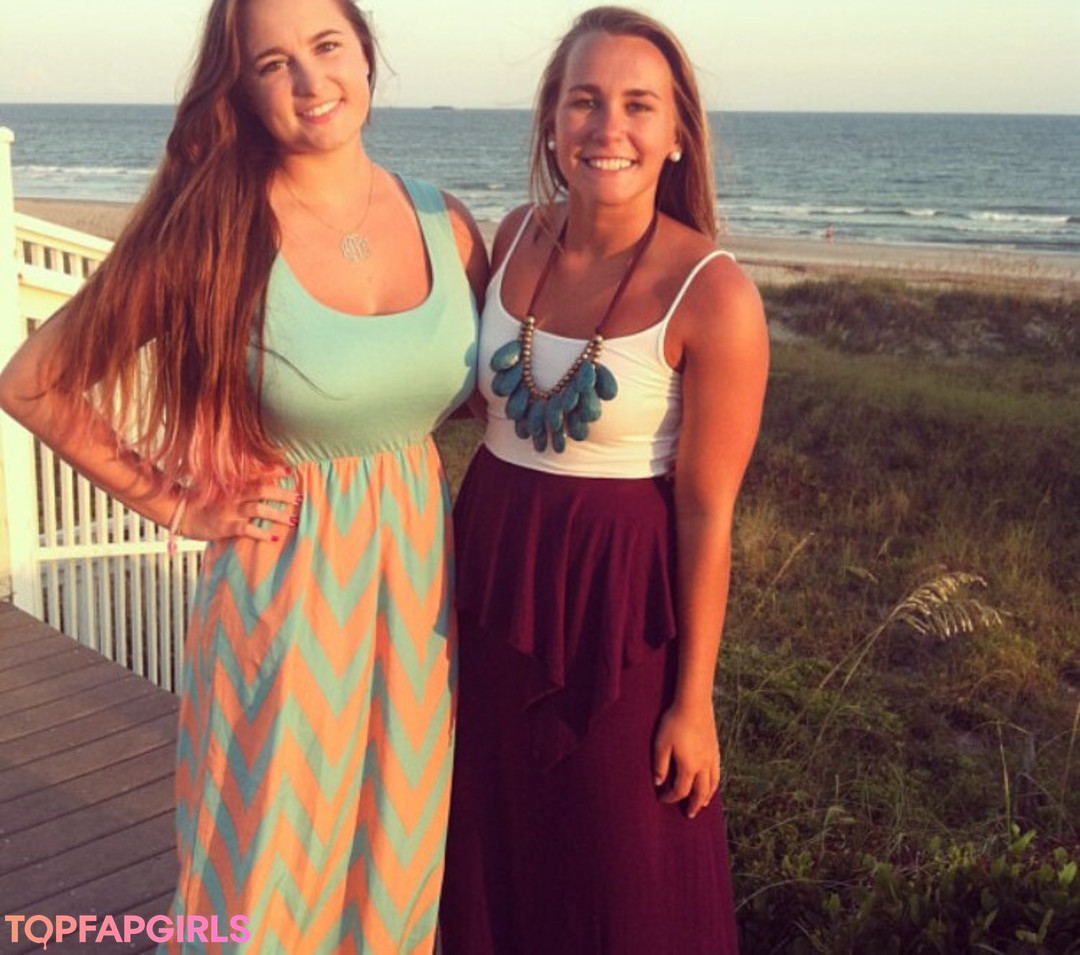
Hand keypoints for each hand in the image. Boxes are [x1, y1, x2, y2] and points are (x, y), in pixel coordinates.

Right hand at [180, 469, 300, 542]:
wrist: (185, 516)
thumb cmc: (209, 504)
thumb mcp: (226, 491)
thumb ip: (244, 487)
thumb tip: (268, 484)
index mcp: (235, 486)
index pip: (258, 475)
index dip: (275, 471)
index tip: (291, 470)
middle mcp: (234, 496)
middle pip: (262, 490)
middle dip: (283, 494)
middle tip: (299, 498)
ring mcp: (230, 511)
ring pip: (258, 508)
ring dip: (278, 514)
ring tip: (292, 519)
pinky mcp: (225, 526)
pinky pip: (246, 529)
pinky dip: (261, 533)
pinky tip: (273, 537)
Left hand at [653, 700, 720, 818]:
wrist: (694, 704)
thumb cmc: (674, 722)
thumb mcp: (661, 744)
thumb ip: (660, 765)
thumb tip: (659, 783)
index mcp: (689, 767)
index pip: (680, 790)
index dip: (671, 797)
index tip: (662, 798)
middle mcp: (703, 766)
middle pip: (700, 792)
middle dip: (693, 805)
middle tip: (689, 814)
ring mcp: (712, 757)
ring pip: (712, 784)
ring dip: (706, 797)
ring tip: (702, 804)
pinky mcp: (715, 749)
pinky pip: (717, 772)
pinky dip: (714, 783)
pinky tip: (711, 783)